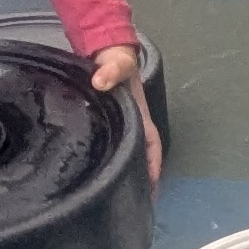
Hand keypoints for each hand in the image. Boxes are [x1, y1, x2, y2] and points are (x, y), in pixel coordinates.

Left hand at [91, 43, 162, 183]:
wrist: (104, 46)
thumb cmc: (117, 58)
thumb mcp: (118, 62)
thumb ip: (111, 69)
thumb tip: (101, 81)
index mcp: (140, 114)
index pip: (151, 145)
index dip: (152, 167)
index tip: (149, 189)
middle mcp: (132, 122)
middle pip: (140, 155)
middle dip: (139, 178)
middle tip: (131, 202)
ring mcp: (119, 122)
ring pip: (125, 151)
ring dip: (124, 170)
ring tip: (114, 194)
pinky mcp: (104, 121)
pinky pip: (109, 145)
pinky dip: (107, 160)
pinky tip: (96, 172)